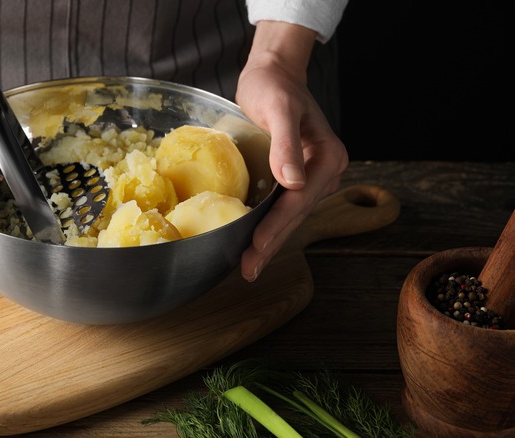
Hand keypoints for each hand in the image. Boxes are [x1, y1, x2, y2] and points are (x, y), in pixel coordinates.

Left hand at [236, 21, 348, 281]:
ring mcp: (312, 176)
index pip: (298, 201)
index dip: (275, 226)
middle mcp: (325, 172)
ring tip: (249, 265)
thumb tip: (293, 182)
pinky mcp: (295, 177)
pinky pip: (282, 207)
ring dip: (269, 241)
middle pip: (295, 215)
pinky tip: (252, 241)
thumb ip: (286, 144)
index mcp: (327, 158)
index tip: (256, 247)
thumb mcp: (278, 109)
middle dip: (271, 243)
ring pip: (289, 216)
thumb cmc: (273, 86)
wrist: (273, 72)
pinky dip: (267, 225)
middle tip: (248, 270)